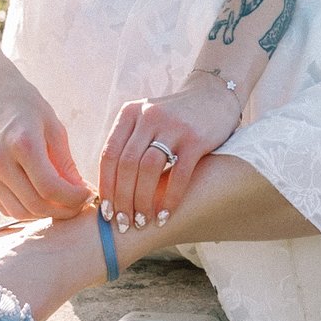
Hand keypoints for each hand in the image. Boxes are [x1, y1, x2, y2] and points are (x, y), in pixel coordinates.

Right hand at [0, 81, 93, 223]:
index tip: (88, 196)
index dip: (74, 199)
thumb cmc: (27, 106)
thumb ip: (66, 164)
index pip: (50, 188)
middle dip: (63, 211)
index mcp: (23, 143)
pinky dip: (26, 209)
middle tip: (79, 204)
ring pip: (19, 212)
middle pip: (35, 204)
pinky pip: (6, 207)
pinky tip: (41, 198)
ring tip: (62, 203)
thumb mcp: (55, 128)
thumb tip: (81, 193)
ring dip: (45, 214)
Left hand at [99, 73, 239, 237]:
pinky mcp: (195, 139)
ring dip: (142, 200)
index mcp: (130, 113)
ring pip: (148, 169)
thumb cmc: (173, 119)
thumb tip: (109, 191)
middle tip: (123, 223)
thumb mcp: (145, 121)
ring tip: (142, 221)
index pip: (109, 154)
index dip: (106, 187)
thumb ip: (128, 145)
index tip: (106, 212)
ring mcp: (173, 126)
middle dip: (122, 199)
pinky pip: (179, 174)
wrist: (214, 96)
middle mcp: (149, 116)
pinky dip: (170, 198)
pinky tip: (165, 215)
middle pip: (126, 164)